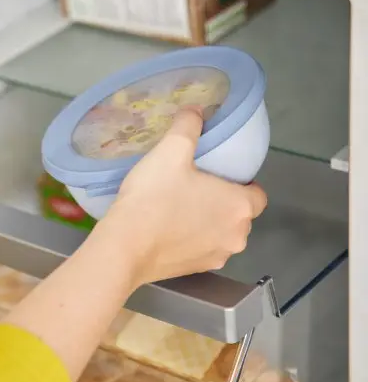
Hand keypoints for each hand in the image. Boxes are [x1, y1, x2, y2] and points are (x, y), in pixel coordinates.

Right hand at [96, 107, 266, 286]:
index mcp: (240, 206)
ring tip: (178, 210)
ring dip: (208, 224)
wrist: (125, 247)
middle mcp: (237, 236)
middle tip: (194, 189)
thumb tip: (195, 111)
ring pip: (221, 234)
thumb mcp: (170, 152)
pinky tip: (167, 232)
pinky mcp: (196, 271)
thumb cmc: (153, 199)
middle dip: (223, 203)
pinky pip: (202, 251)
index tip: (217, 176)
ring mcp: (217, 257)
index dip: (241, 183)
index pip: (258, 194)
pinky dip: (191, 242)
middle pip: (239, 215)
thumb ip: (187, 127)